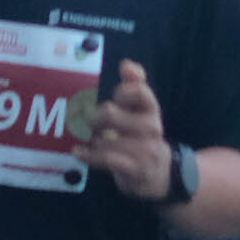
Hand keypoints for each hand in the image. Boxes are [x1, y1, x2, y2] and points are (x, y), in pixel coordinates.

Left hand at [86, 54, 172, 202]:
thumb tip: (126, 63)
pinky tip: (78, 151)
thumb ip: (135, 86)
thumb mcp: (143, 112)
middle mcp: (151, 128)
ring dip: (90, 139)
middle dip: (93, 116)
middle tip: (87, 120)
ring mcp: (145, 150)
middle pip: (110, 113)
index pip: (140, 91)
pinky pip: (105, 158)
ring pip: (104, 138)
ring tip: (87, 139)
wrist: (161, 176)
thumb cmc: (144, 138)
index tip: (115, 96)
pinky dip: (88, 154)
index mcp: (151, 110)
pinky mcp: (136, 169)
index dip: (122, 91)